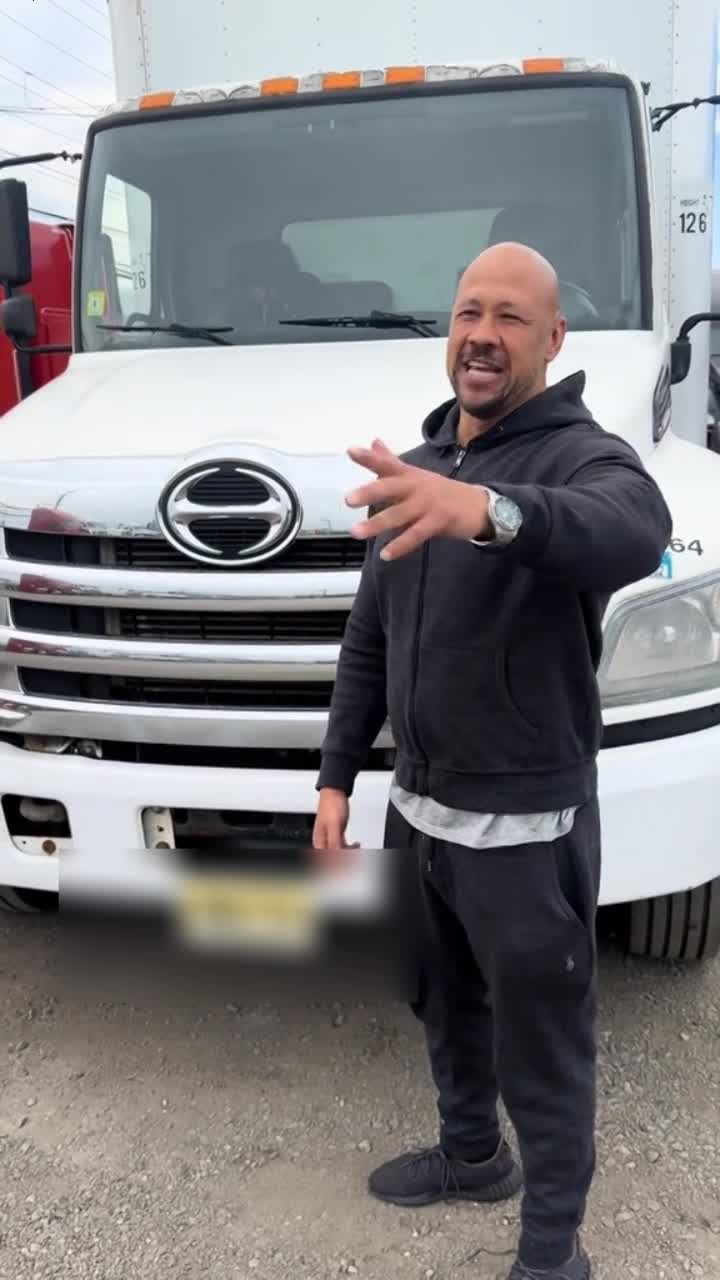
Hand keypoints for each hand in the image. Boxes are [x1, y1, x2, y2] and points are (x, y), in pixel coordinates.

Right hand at [312, 788, 359, 868]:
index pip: (327, 859)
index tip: (348, 861)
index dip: (337, 863)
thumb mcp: (335, 825)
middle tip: (355, 854)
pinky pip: (342, 845)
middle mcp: (323, 841)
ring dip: (348, 852)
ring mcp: (330, 837)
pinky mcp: (336, 833)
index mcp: (319, 841)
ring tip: (357, 848)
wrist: (335, 791)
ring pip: (339, 852)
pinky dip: (349, 847)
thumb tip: (336, 855)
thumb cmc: (331, 804)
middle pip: (333, 857)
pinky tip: (356, 845)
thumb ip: (335, 841)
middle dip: (345, 858)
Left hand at [346, 439, 490, 559]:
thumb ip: (391, 462)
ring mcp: (428, 504)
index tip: (351, 451)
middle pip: (390, 488)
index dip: (370, 457)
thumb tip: (373, 442)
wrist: (477, 505)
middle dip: (370, 492)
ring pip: (399, 515)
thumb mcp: (415, 474)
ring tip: (356, 532)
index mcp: (409, 475)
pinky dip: (400, 545)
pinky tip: (385, 554)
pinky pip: (415, 535)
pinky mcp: (438, 521)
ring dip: (377, 524)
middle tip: (349, 499)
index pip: (387, 464)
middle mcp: (417, 486)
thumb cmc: (440, 491)